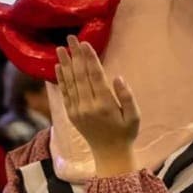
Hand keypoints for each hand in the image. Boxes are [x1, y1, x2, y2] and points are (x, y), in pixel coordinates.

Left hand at [56, 37, 140, 176]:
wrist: (109, 154)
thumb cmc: (126, 132)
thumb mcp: (134, 116)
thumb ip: (127, 96)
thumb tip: (117, 77)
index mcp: (104, 105)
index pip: (94, 76)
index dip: (89, 58)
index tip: (84, 43)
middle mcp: (87, 106)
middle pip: (79, 76)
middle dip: (75, 56)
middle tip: (70, 38)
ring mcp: (77, 110)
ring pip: (69, 83)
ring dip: (65, 64)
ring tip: (60, 48)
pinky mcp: (71, 114)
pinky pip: (64, 93)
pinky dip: (60, 79)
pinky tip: (58, 67)